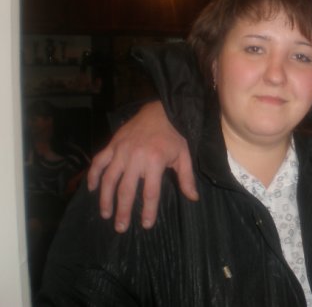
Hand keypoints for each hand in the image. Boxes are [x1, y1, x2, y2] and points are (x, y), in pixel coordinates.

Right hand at [87, 101, 197, 232]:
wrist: (163, 110)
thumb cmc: (175, 135)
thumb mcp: (184, 155)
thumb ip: (186, 178)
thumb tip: (193, 198)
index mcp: (156, 161)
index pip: (150, 192)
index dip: (147, 211)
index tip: (145, 225)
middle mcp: (136, 158)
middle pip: (126, 190)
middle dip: (123, 211)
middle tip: (120, 227)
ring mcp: (121, 150)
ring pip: (108, 179)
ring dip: (105, 198)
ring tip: (105, 214)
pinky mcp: (112, 144)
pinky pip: (98, 162)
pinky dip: (93, 175)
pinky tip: (91, 189)